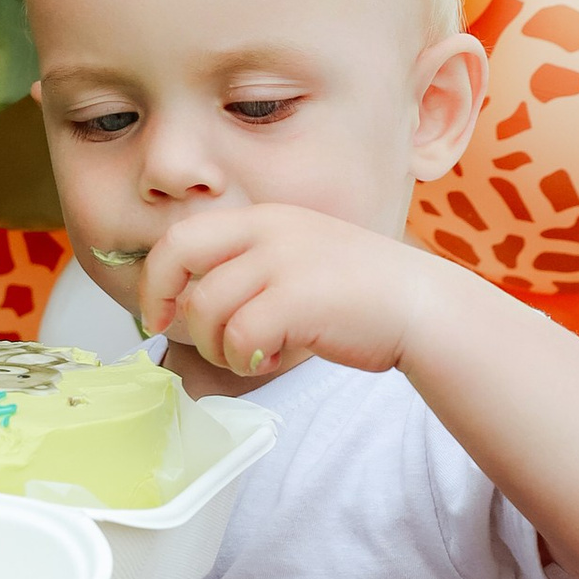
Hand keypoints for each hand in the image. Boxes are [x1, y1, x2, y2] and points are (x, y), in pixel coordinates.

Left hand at [135, 202, 425, 381]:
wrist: (420, 305)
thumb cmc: (362, 295)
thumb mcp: (301, 257)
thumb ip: (254, 265)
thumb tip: (193, 300)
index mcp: (266, 218)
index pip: (183, 234)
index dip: (158, 276)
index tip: (160, 311)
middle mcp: (269, 231)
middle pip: (178, 256)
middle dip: (163, 300)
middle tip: (169, 332)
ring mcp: (282, 262)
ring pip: (206, 309)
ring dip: (219, 346)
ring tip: (255, 353)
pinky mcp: (296, 299)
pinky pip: (238, 338)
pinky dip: (247, 360)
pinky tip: (276, 358)